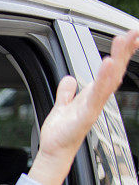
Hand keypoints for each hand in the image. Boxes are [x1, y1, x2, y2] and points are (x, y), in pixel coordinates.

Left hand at [28, 29, 138, 184]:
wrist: (54, 151)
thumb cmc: (61, 133)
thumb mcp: (62, 106)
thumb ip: (66, 92)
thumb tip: (70, 79)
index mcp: (91, 96)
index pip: (109, 71)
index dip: (120, 55)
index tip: (129, 38)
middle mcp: (96, 100)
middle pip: (114, 72)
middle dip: (124, 52)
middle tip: (133, 33)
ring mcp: (93, 107)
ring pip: (109, 80)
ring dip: (118, 60)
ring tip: (124, 41)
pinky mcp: (86, 115)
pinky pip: (97, 95)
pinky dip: (103, 79)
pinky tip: (108, 64)